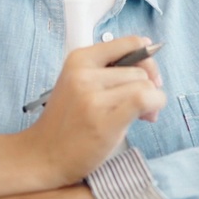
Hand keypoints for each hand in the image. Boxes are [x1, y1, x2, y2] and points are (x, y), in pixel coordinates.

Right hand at [0, 36, 164, 198]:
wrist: (43, 155)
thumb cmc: (67, 123)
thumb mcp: (80, 85)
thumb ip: (110, 73)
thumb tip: (153, 74)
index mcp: (78, 59)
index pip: (128, 43)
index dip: (145, 57)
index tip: (148, 72)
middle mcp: (84, 74)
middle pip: (140, 70)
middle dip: (148, 87)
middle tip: (139, 107)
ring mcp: (92, 97)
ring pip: (145, 86)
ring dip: (150, 101)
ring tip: (137, 116)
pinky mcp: (104, 119)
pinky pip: (145, 99)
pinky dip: (155, 106)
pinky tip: (146, 117)